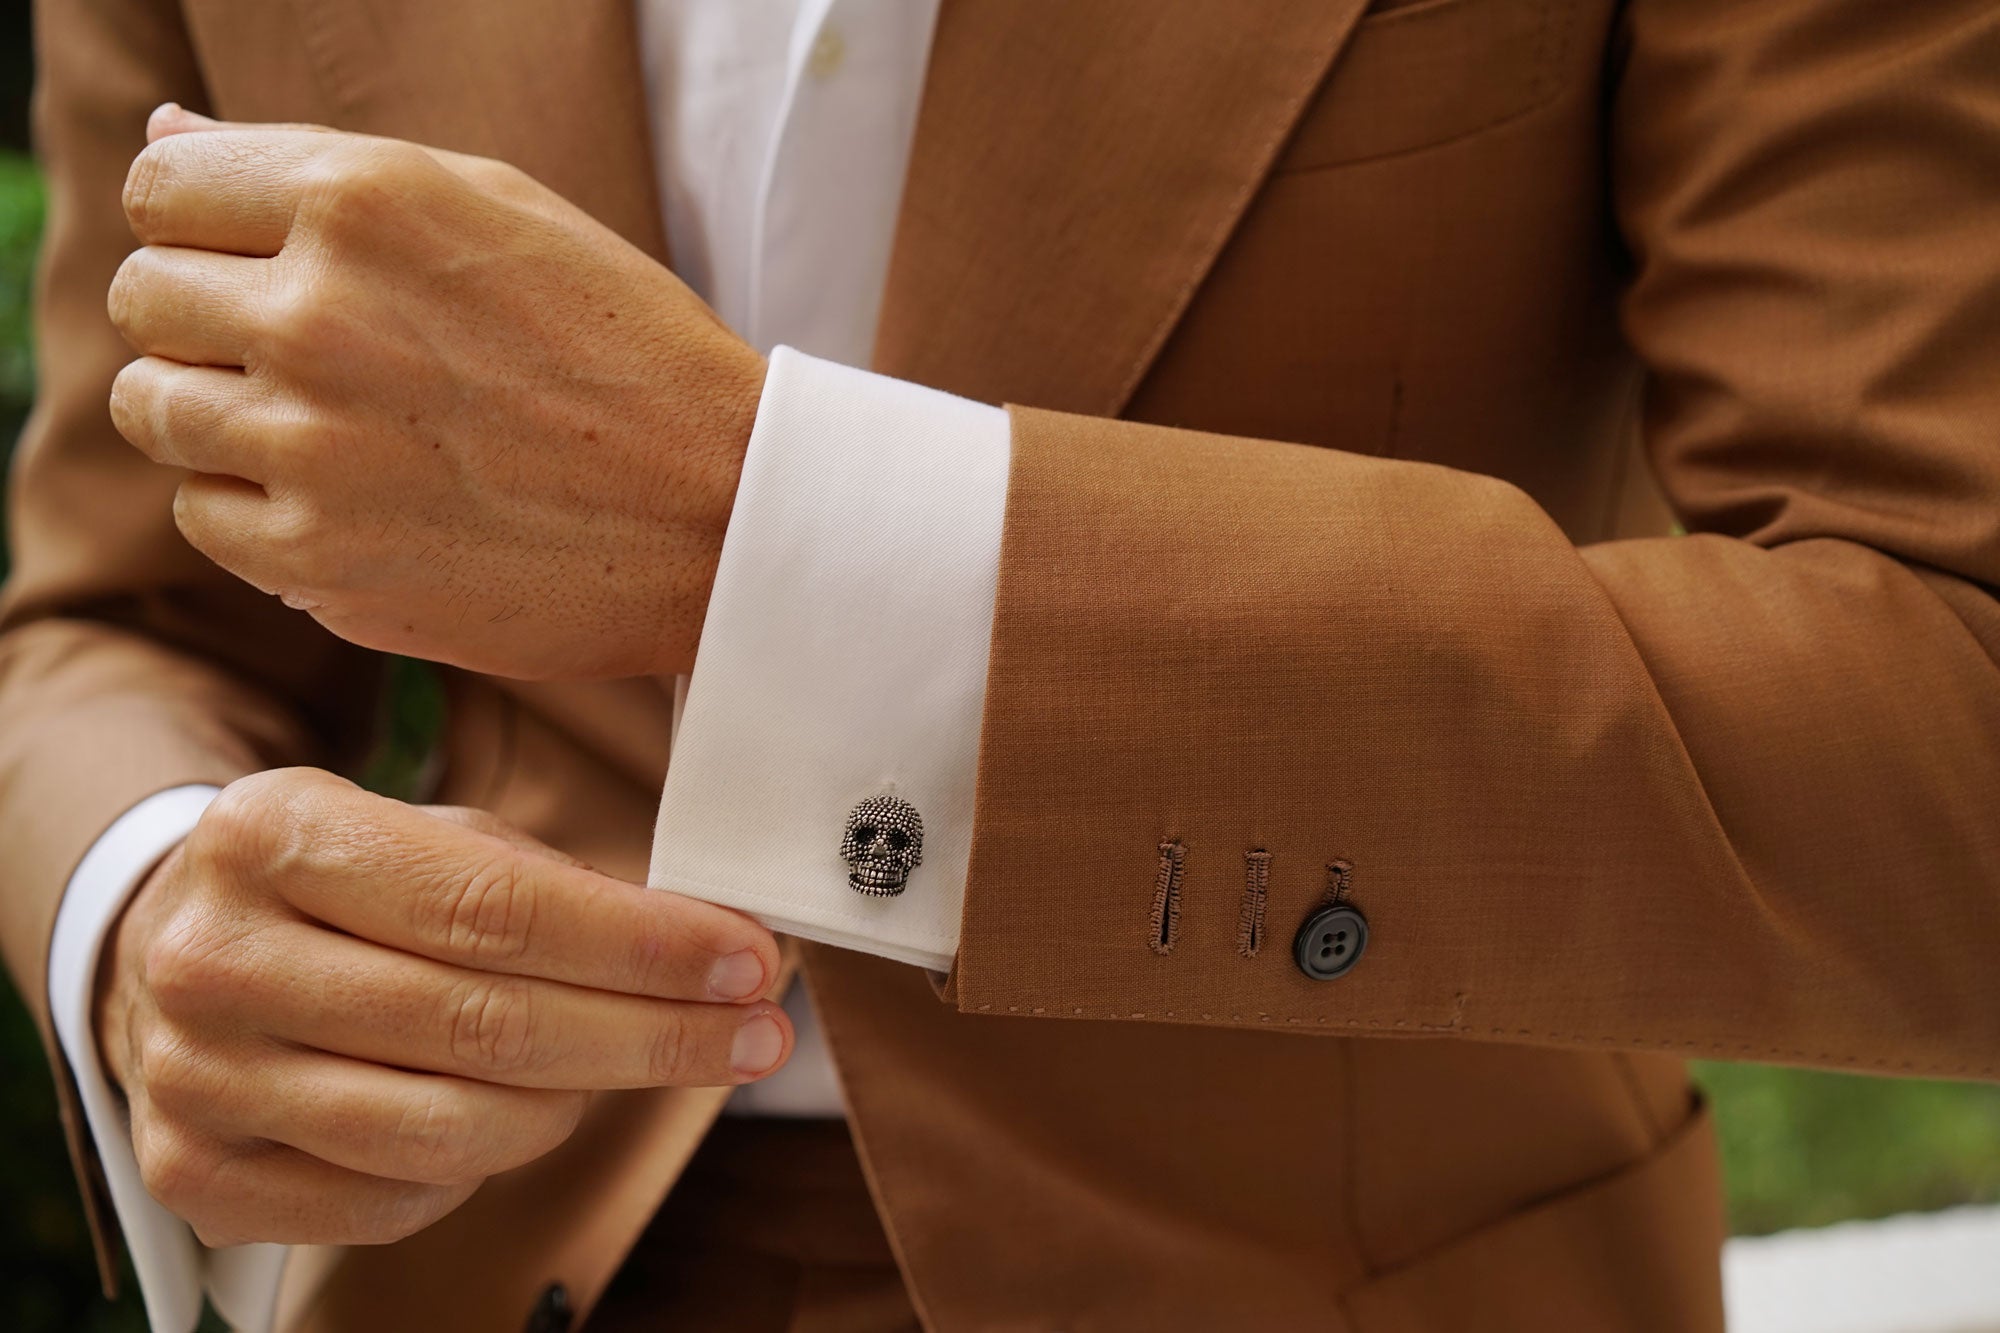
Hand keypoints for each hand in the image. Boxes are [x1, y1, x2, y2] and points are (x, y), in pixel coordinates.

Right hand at [94, 768, 789, 1246]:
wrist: (171, 949)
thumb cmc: (342, 888)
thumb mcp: (427, 835)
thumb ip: (553, 883)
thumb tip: (714, 944)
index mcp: (273, 833)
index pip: (492, 908)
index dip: (640, 946)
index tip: (746, 961)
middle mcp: (215, 957)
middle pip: (482, 1026)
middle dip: (650, 1034)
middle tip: (755, 1033)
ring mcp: (196, 1077)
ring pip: (449, 1127)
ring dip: (583, 1104)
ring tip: (639, 1062)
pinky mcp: (197, 1175)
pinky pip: (397, 1197)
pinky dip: (485, 1164)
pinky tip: (522, 1113)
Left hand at [106, 105, 766, 680]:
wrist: (724, 511)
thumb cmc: (622, 347)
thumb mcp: (495, 206)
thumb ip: (319, 167)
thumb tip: (163, 134)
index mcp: (361, 200)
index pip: (160, 191)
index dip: (202, 229)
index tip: (258, 268)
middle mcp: (319, 315)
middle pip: (144, 299)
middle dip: (205, 321)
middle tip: (305, 357)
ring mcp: (312, 446)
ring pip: (155, 410)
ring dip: (221, 415)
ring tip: (330, 429)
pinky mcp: (320, 560)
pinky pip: (205, 517)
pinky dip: (257, 509)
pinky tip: (351, 499)